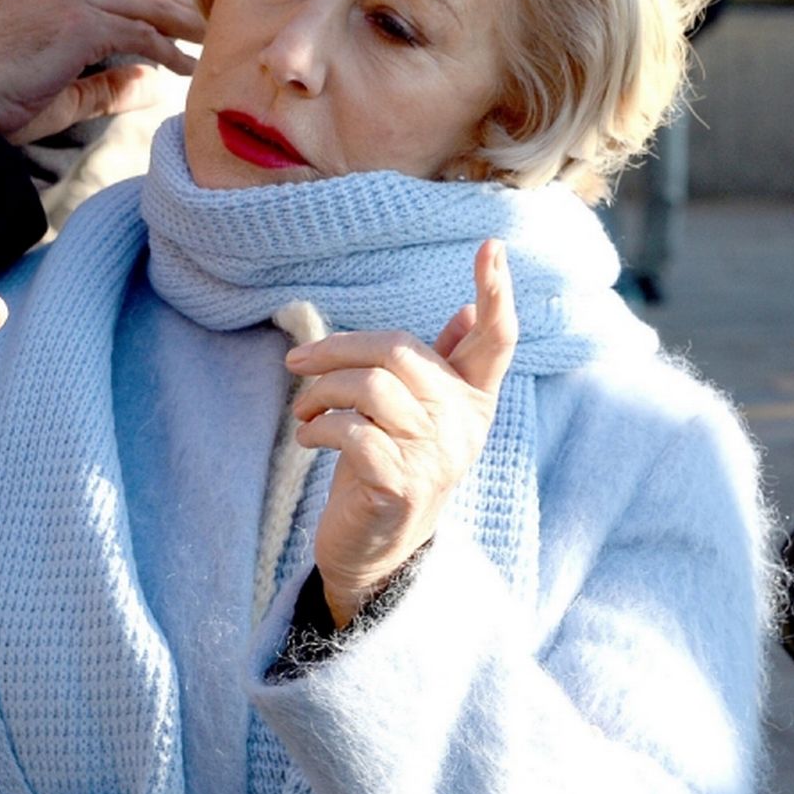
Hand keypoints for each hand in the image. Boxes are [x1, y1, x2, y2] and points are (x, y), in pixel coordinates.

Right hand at [0, 0, 204, 141]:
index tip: (193, 25)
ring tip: (216, 45)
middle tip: (220, 31)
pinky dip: (167, 52)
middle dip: (185, 10)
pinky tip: (186, 70)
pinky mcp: (78, 21)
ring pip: (149, 5)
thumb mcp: (62, 90)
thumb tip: (154, 83)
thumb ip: (110, 84)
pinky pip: (139, 35)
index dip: (164, 4)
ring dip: (186, 26)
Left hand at [285, 240, 517, 628]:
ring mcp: (435, 457)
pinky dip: (317, 429)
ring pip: (370, 388)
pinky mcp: (398, 486)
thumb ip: (441, 365)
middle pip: (399, 352)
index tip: (490, 244)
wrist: (377, 549)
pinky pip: (351, 433)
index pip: (496, 339)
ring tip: (302, 412)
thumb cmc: (394, 465)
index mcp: (472, 398)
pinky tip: (307, 438)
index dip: (496, 291)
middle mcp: (462, 425)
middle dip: (338, 350)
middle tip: (297, 363)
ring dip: (320, 393)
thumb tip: (466, 312)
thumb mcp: (420, 414)